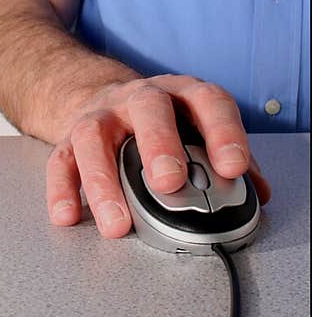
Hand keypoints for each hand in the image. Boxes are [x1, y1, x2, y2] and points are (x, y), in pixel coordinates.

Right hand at [47, 74, 271, 237]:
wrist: (98, 94)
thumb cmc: (160, 121)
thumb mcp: (195, 126)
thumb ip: (225, 158)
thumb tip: (256, 194)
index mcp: (179, 94)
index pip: (206, 100)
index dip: (222, 131)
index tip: (233, 167)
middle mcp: (137, 99)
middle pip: (147, 108)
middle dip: (158, 144)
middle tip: (168, 182)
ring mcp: (101, 116)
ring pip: (94, 136)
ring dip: (104, 179)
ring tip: (118, 222)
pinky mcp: (67, 138)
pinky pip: (60, 161)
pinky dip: (62, 190)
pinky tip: (68, 216)